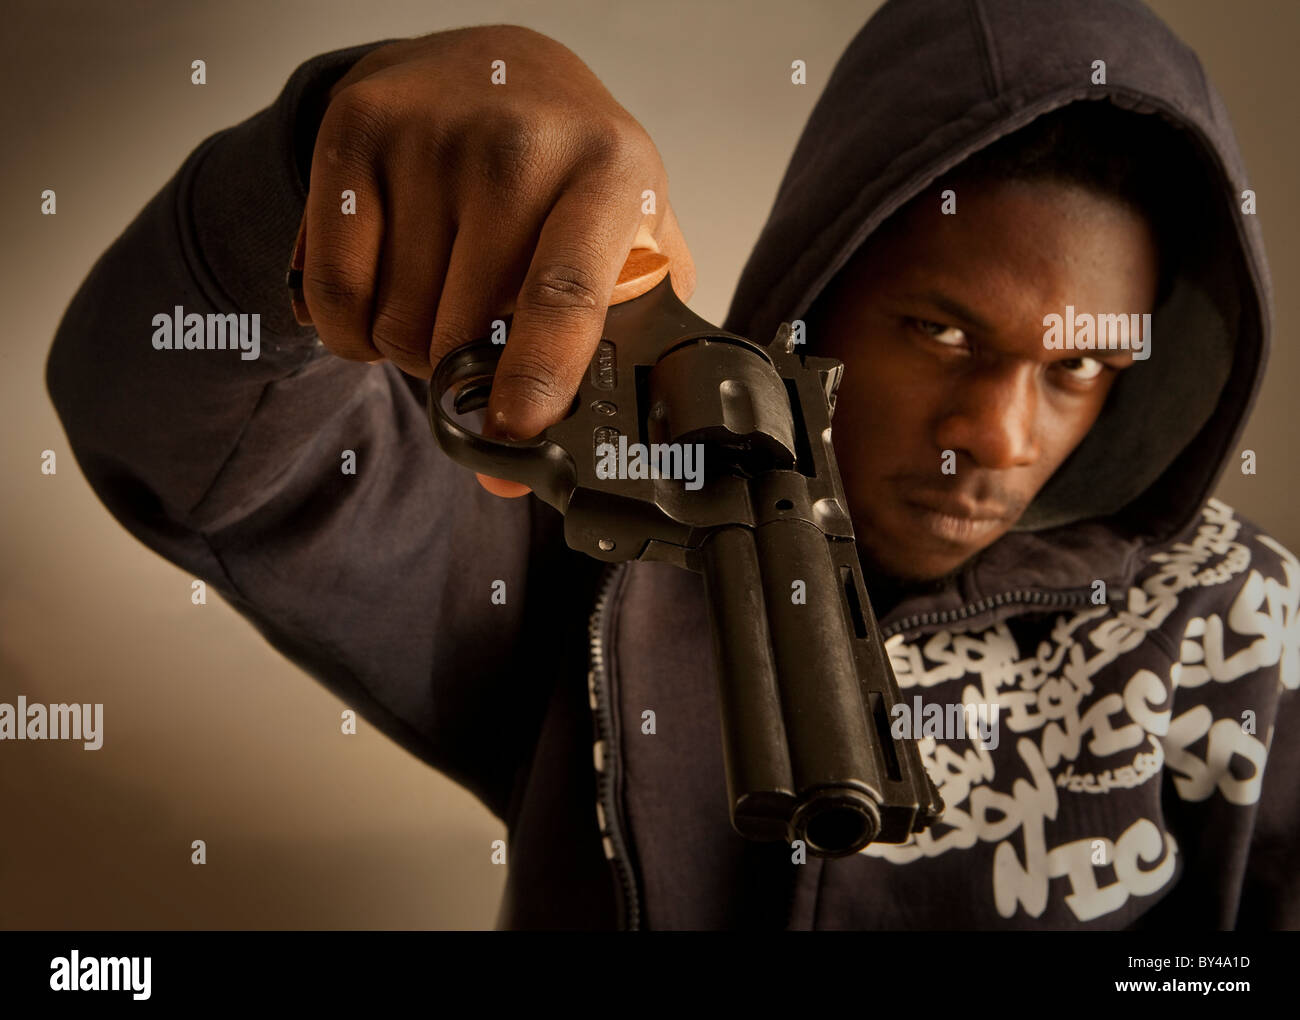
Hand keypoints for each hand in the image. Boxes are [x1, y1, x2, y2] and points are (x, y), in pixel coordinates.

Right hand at [297, 25, 695, 495]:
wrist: (497, 67)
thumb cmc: (568, 176)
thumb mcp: (626, 242)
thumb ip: (600, 354)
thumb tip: (513, 471)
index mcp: (609, 176)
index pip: (566, 293)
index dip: (537, 377)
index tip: (511, 434)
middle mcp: (517, 145)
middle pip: (461, 332)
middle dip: (465, 374)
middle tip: (483, 345)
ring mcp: (430, 134)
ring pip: (394, 325)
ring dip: (411, 349)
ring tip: (442, 298)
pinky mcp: (353, 134)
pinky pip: (333, 294)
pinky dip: (351, 333)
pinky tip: (384, 299)